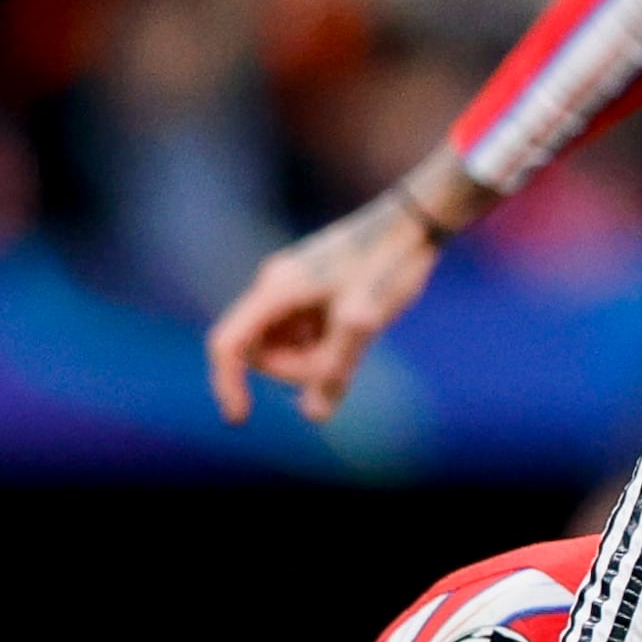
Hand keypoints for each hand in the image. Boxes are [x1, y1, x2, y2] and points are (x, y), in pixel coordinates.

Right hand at [204, 195, 444, 426]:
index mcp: (277, 289)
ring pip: (283, 343)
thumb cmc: (389, 265)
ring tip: (356, 341)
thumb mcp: (363, 321)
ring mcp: (292, 286)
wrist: (414, 221)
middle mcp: (275, 285)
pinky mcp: (310, 288)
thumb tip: (312, 416)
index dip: (227, 384)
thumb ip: (335, 369)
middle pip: (260, 351)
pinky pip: (301, 331)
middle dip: (293, 370)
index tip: (241, 420)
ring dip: (310, 359)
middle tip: (343, 362)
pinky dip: (321, 344)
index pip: (228, 345)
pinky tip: (356, 331)